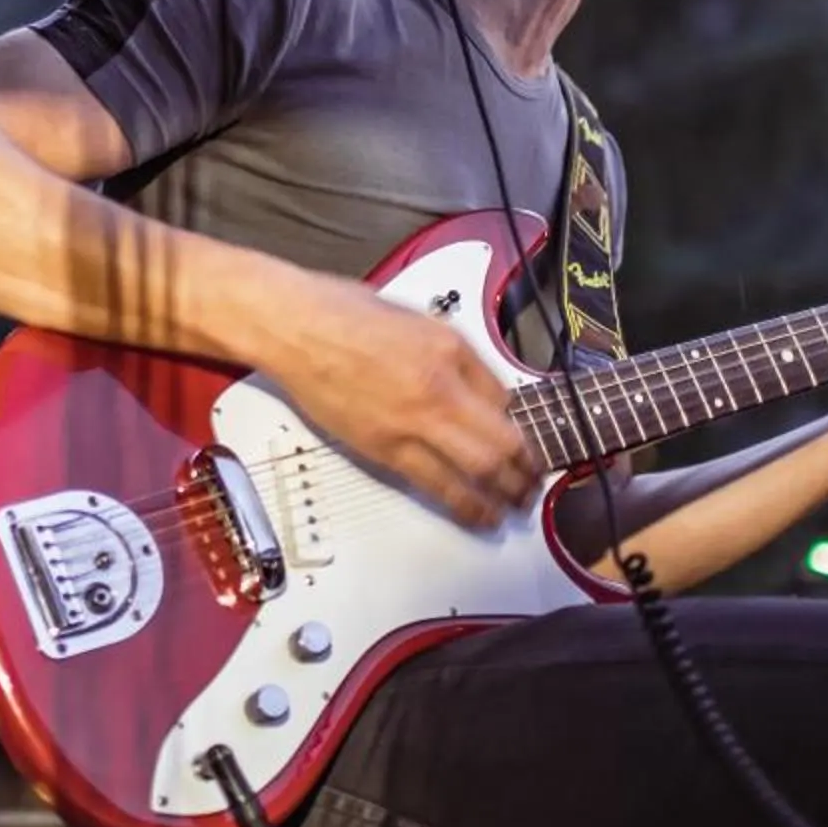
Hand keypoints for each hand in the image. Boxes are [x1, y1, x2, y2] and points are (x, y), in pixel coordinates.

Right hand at [266, 276, 537, 527]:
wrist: (294, 327)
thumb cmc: (343, 313)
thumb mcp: (417, 317)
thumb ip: (454, 356)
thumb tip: (480, 390)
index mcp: (451, 350)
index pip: (505, 398)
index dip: (519, 424)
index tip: (523, 439)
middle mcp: (439, 388)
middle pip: (503, 442)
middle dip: (526, 469)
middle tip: (533, 482)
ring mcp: (412, 422)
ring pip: (477, 471)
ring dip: (504, 494)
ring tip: (515, 506)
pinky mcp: (384, 449)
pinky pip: (435, 485)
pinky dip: (464, 504)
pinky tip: (478, 513)